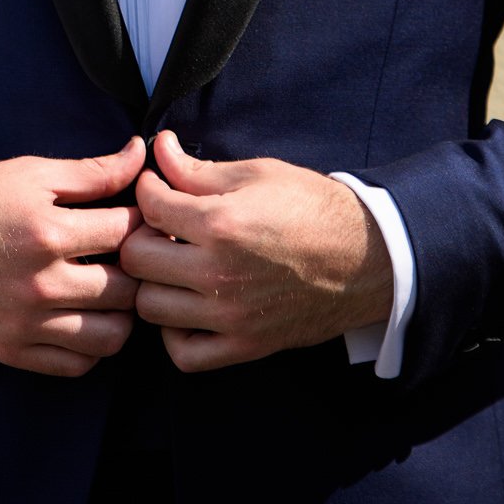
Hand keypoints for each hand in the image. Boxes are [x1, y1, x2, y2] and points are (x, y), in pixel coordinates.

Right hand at [0, 136, 146, 376]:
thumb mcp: (29, 173)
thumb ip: (91, 171)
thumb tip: (139, 153)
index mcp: (46, 232)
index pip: (126, 233)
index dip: (144, 222)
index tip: (142, 219)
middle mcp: (39, 284)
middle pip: (127, 290)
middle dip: (138, 270)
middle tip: (135, 258)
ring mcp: (26, 323)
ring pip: (110, 337)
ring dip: (122, 314)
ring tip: (113, 291)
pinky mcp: (12, 351)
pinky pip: (77, 365)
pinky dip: (92, 347)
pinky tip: (87, 318)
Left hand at [120, 130, 393, 372]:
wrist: (366, 257)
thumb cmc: (312, 207)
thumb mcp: (256, 174)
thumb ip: (198, 169)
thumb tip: (159, 148)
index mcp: (221, 224)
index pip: (148, 206)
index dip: (147, 188)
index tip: (159, 187)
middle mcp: (219, 274)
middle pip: (137, 259)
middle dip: (141, 235)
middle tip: (162, 228)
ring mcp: (231, 315)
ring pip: (150, 307)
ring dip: (153, 283)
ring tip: (173, 265)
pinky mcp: (245, 345)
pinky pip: (184, 355)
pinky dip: (174, 334)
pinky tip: (186, 307)